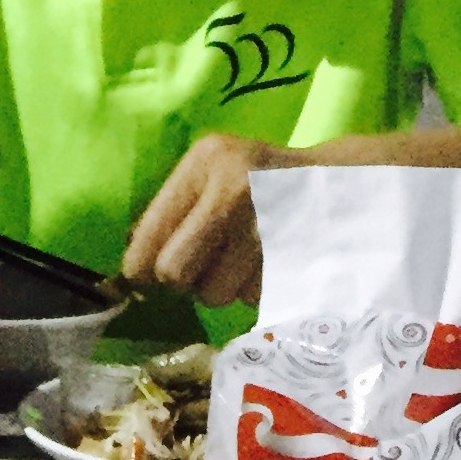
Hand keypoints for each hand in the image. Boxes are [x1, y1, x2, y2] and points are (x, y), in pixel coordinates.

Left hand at [123, 134, 283, 310]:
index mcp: (207, 161)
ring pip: (212, 294)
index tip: (146, 273)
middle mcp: (236, 189)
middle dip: (182, 279)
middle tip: (197, 266)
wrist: (330, 184)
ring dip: (219, 287)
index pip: (150, 236)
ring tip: (238, 259)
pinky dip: (249, 288)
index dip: (141, 266)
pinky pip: (247, 298)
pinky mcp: (291, 256)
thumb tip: (130, 270)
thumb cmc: (254, 179)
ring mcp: (267, 226)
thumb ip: (170, 213)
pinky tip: (263, 262)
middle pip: (175, 272)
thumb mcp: (211, 173)